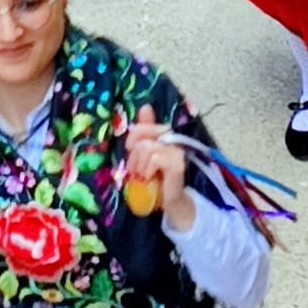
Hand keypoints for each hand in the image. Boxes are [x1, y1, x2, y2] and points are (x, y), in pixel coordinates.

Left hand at [125, 105, 191, 227]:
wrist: (171, 201)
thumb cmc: (156, 177)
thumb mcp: (144, 155)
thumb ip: (143, 134)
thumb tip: (146, 107)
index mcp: (164, 134)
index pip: (144, 125)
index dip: (133, 136)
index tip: (130, 150)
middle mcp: (172, 139)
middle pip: (144, 133)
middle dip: (134, 153)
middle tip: (135, 168)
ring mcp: (176, 151)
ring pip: (147, 147)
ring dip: (140, 164)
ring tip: (142, 175)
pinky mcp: (177, 165)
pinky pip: (155, 158)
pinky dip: (148, 169)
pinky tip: (149, 177)